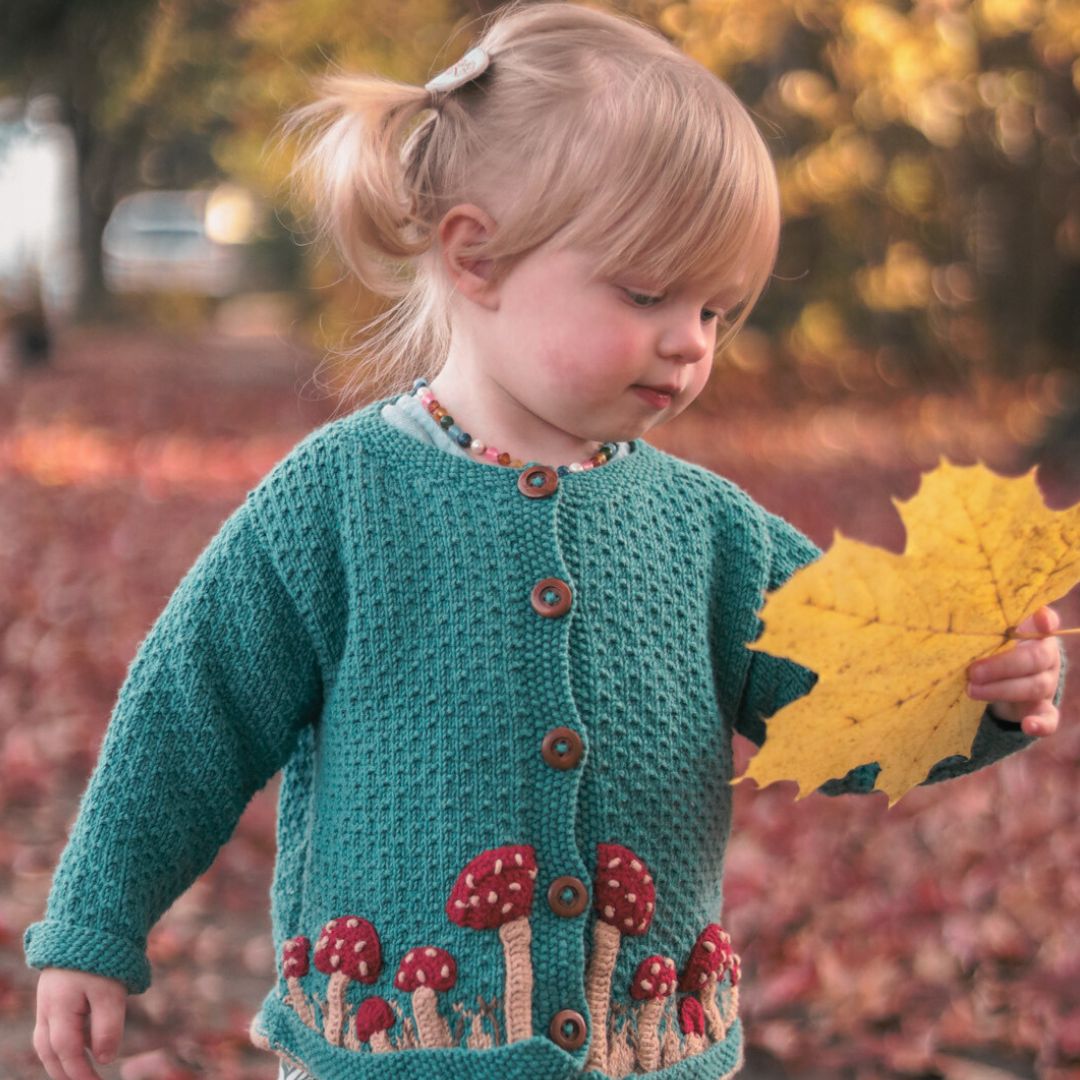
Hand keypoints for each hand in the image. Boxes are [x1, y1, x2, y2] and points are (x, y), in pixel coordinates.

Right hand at [34, 967, 127, 1079]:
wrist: (87, 922)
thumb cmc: (101, 957)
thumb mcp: (110, 992)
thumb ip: (107, 1027)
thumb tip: (104, 1060)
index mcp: (59, 1010)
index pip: (67, 1053)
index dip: (81, 1074)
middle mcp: (47, 1010)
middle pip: (50, 1053)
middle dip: (66, 1073)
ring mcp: (47, 1002)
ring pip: (48, 1042)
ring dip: (62, 1061)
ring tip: (82, 1073)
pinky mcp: (54, 995)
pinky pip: (52, 1028)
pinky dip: (64, 1043)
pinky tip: (84, 1045)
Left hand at [967, 605, 1062, 737]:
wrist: (999, 681)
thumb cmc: (989, 651)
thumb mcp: (985, 637)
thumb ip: (979, 629)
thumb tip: (946, 616)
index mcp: (1033, 634)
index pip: (1043, 622)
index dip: (1043, 620)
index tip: (1041, 621)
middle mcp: (1046, 657)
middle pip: (1034, 659)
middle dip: (1001, 666)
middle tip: (972, 672)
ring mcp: (1047, 684)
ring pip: (1035, 686)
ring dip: (1002, 690)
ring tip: (971, 690)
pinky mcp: (1043, 709)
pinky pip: (1049, 718)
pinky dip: (1041, 724)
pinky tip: (1029, 727)